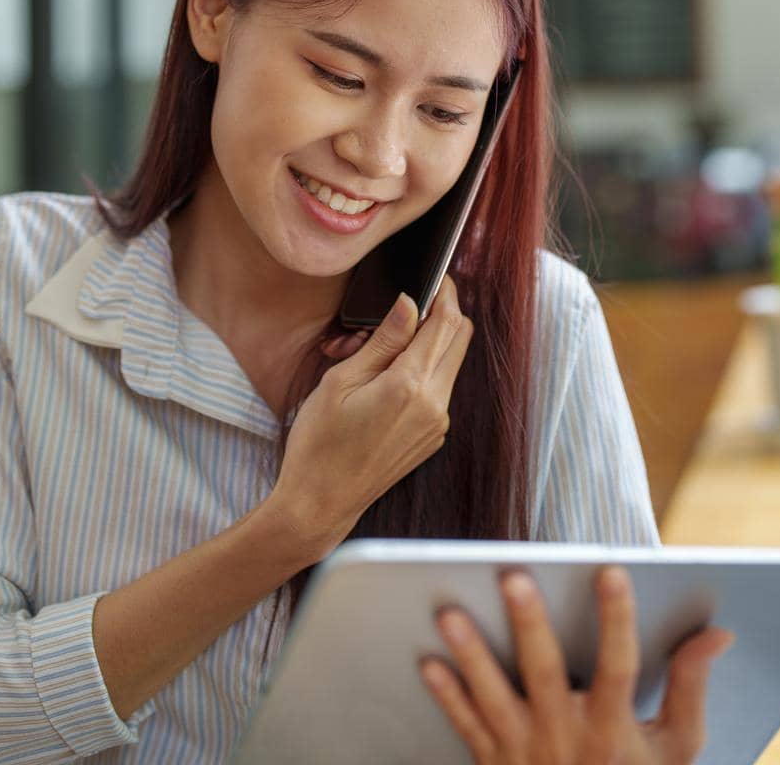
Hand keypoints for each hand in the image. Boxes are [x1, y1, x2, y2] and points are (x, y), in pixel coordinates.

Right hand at [273, 274, 473, 556]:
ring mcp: (437, 424)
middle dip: (445, 313)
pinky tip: (390, 374)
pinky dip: (426, 370)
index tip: (436, 276)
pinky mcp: (433, 437)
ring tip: (387, 344)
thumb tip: (410, 302)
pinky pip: (441, 389)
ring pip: (452, 363)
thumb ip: (383, 339)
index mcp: (410, 386)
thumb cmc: (319, 443)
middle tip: (415, 301)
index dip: (445, 293)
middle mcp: (435, 406)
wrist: (320, 503)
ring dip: (433, 342)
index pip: (446, 323)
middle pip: (460, 339)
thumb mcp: (342, 381)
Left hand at [418, 564, 733, 763]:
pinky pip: (466, 729)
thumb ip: (690, 687)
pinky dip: (448, 697)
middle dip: (529, 625)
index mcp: (615, 730)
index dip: (618, 619)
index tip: (612, 570)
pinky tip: (426, 661)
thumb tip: (717, 633)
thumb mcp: (675, 750)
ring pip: (494, 699)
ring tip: (450, 613)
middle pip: (546, 675)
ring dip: (471, 656)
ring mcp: (526, 754)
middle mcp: (568, 740)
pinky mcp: (494, 764)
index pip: (620, 666)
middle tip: (512, 576)